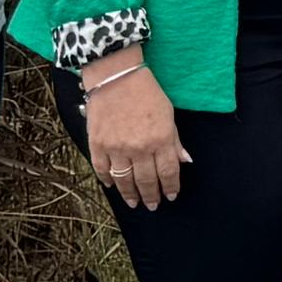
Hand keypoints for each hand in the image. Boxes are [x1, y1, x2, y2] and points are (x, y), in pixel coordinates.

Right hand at [81, 62, 186, 211]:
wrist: (116, 77)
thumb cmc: (147, 93)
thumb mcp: (169, 114)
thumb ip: (175, 140)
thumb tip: (184, 161)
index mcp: (161, 139)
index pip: (168, 172)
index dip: (171, 187)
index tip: (171, 196)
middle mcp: (139, 147)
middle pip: (147, 180)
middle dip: (151, 195)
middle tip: (152, 205)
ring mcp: (116, 147)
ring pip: (124, 180)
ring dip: (130, 194)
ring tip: (134, 202)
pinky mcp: (97, 144)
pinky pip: (102, 169)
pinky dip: (107, 180)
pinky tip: (112, 186)